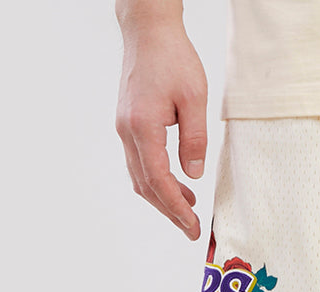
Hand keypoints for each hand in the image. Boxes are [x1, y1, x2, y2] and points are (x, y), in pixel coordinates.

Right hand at [115, 21, 207, 239]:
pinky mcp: (128, 125)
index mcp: (142, 127)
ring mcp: (124, 129)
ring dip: (163, 197)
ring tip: (189, 209)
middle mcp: (127, 131)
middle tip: (191, 230)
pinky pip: (140, 163)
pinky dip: (157, 180)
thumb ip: (195, 140)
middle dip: (169, 211)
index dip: (175, 208)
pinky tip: (178, 184)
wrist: (148, 32)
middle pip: (146, 185)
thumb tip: (194, 175)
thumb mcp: (194, 99)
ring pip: (140, 177)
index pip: (158, 180)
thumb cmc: (173, 58)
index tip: (191, 227)